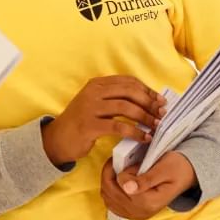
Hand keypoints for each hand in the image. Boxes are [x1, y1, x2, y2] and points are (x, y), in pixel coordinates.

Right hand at [41, 76, 165, 165]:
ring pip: (126, 107)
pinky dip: (135, 132)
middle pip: (129, 92)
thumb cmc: (81, 122)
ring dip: (145, 117)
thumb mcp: (95, 104)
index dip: (147, 90)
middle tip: (162, 113)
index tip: (160, 101)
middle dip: (149, 102)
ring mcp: (90, 108)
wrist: (57, 139)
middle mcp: (93, 92)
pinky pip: (118, 126)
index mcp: (96, 84)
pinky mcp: (90, 125)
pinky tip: (144, 138)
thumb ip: (114, 99)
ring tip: (156, 126)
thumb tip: (146, 100)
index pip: (127, 81)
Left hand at [100, 151, 196, 219]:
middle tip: (121, 162)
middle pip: (110, 191)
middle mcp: (141, 212)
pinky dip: (111, 191)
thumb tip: (126, 186)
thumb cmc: (176, 168)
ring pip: (107, 197)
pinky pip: (112, 204)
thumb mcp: (163, 169)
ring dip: (109, 181)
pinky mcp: (134, 214)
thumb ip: (145, 179)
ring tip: (121, 171)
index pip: (120, 183)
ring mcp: (137, 215)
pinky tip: (119, 182)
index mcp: (148, 202)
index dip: (120, 168)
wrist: (186, 175)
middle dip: (111, 173)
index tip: (127, 160)